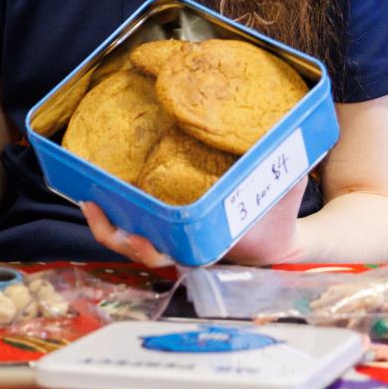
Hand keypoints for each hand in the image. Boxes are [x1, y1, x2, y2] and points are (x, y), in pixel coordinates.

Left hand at [82, 174, 307, 267]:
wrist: (279, 239)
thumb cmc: (280, 215)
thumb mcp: (285, 191)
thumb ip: (286, 165)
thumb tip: (297, 134)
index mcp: (216, 245)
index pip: (180, 252)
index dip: (156, 246)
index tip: (141, 236)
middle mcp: (192, 250)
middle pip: (150, 254)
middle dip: (125, 240)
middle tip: (102, 212)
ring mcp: (178, 244)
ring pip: (137, 246)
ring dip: (110, 229)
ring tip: (90, 202)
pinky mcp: (168, 234)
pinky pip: (137, 231)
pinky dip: (117, 219)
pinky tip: (98, 194)